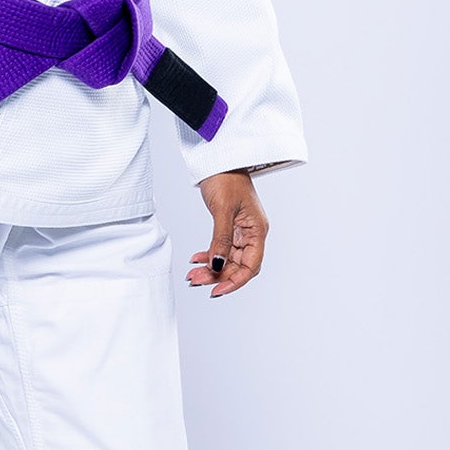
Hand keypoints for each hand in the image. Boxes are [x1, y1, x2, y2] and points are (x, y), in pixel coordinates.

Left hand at [188, 171, 268, 298]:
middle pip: (237, 265)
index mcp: (257, 230)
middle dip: (217, 276)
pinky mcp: (229, 226)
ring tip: (192, 274)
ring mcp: (241, 230)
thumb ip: (220, 239)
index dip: (235, 281)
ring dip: (211, 268)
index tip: (217, 290)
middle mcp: (251, 233)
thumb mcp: (222, 210)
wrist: (219, 159)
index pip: (251, 266)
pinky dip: (209, 255)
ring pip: (227, 259)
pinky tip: (196, 259)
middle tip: (196, 280)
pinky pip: (221, 248)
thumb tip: (218, 265)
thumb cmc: (226, 178)